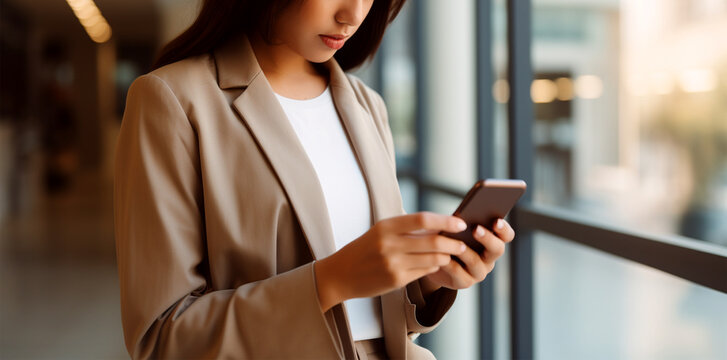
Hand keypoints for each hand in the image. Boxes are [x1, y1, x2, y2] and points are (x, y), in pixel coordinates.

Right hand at [314, 212, 468, 311]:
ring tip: (452, 254)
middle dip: (453, 242)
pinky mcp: (396, 279)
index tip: (460, 222)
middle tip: (462, 243)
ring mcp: (393, 263)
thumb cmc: (364, 249)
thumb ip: (407, 229)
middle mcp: (389, 244)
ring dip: (446, 256)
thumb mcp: (380, 232)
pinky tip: (436, 264)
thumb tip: (440, 226)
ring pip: (432, 258)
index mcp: (386, 226)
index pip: (423, 219)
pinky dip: (434, 266)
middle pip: (432, 241)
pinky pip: (424, 271)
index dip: (445, 220)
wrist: (340, 274)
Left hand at [421, 218, 514, 291]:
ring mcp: (478, 272)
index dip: (504, 229)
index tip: (496, 221)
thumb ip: (461, 222)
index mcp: (492, 241)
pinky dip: (450, 263)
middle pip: (497, 249)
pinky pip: (458, 272)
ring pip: (476, 261)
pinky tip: (443, 255)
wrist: (433, 260)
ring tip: (457, 243)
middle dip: (488, 238)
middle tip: (476, 229)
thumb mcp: (455, 228)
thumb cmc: (447, 238)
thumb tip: (461, 216)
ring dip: (466, 251)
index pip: (507, 236)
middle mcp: (489, 258)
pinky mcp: (464, 282)